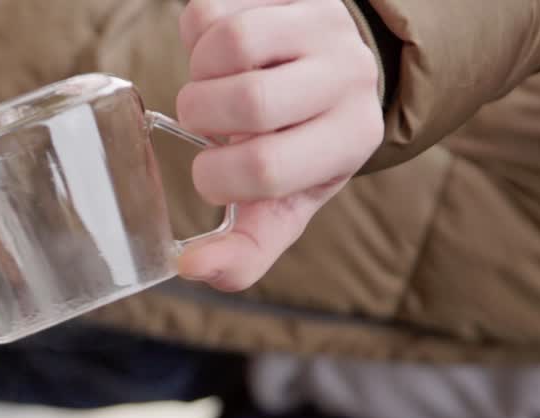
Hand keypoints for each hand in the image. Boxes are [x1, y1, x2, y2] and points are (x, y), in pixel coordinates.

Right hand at [175, 0, 383, 290]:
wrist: (334, 71)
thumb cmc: (298, 149)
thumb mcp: (285, 204)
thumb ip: (244, 251)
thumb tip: (189, 269)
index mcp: (350, 139)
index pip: (267, 168)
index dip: (218, 176)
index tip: (212, 173)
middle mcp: (349, 76)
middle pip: (249, 102)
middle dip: (201, 118)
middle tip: (206, 125)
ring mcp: (322, 22)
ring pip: (230, 44)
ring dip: (197, 73)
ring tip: (213, 87)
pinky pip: (213, 9)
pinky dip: (194, 37)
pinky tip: (215, 56)